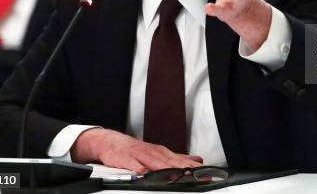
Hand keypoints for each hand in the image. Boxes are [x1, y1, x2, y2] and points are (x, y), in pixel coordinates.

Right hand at [71, 128, 202, 173]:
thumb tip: (197, 160)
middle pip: (170, 161)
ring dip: (165, 168)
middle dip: (182, 168)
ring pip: (154, 162)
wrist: (112, 142)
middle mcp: (153, 153)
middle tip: (194, 174)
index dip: (191, 167)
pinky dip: (139, 168)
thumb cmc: (137, 150)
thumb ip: (178, 158)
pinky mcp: (126, 159)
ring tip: (175, 173)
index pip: (180, 160)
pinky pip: (133, 165)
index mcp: (161, 152)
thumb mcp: (159, 153)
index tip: (203, 172)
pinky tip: (144, 173)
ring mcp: (140, 155)